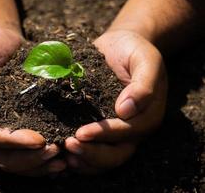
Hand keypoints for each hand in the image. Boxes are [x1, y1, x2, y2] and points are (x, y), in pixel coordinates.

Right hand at [0, 26, 64, 175]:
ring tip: (62, 158)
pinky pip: (27, 150)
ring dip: (38, 163)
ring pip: (16, 159)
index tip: (38, 139)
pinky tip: (62, 157)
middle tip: (55, 151)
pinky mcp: (18, 124)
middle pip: (3, 155)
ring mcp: (2, 126)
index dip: (12, 141)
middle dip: (29, 158)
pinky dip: (43, 158)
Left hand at [65, 30, 166, 173]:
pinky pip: (92, 148)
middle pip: (116, 154)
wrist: (120, 47)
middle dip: (92, 154)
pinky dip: (78, 155)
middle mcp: (131, 129)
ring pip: (103, 158)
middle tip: (69, 145)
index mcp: (146, 116)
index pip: (127, 132)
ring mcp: (115, 131)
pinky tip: (61, 153)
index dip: (104, 135)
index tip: (81, 133)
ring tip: (63, 154)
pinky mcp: (99, 127)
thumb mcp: (145, 61)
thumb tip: (126, 111)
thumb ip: (143, 85)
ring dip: (83, 160)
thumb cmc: (134, 52)